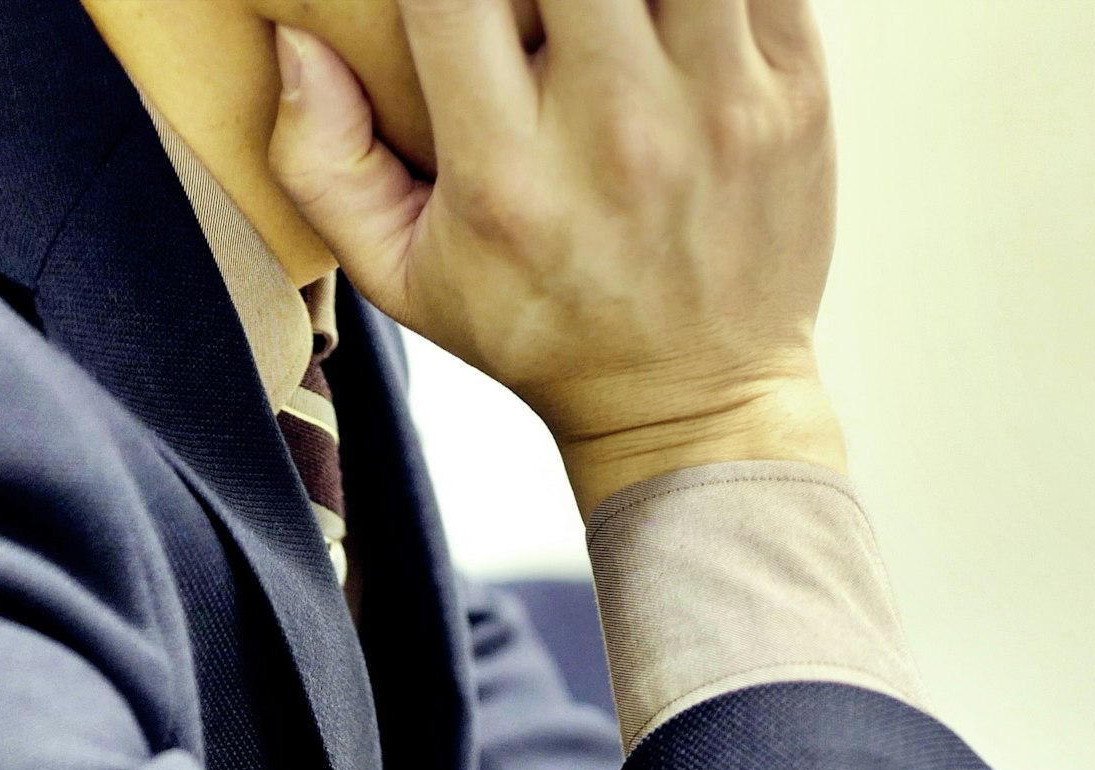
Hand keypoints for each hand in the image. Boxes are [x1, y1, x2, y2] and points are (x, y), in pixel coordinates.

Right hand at [268, 0, 844, 510]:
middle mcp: (615, 131)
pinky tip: (666, 12)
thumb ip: (324, 162)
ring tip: (601, 10)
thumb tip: (297, 42)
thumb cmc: (540, 331)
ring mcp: (722, 106)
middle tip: (533, 7)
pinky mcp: (797, 95)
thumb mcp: (402, 279)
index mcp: (505, 173)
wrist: (694, 404)